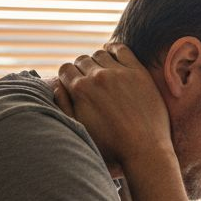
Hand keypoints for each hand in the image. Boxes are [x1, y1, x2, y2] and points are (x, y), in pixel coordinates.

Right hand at [56, 45, 173, 166]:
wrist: (144, 150)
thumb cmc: (110, 146)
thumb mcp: (79, 128)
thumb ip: (64, 104)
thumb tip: (56, 85)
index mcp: (80, 89)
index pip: (65, 69)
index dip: (67, 76)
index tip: (74, 83)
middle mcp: (97, 76)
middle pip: (82, 60)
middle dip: (82, 69)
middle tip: (90, 82)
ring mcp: (119, 72)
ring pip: (100, 53)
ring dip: (98, 60)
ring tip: (102, 73)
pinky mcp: (138, 72)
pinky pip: (122, 50)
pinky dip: (114, 49)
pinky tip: (113, 55)